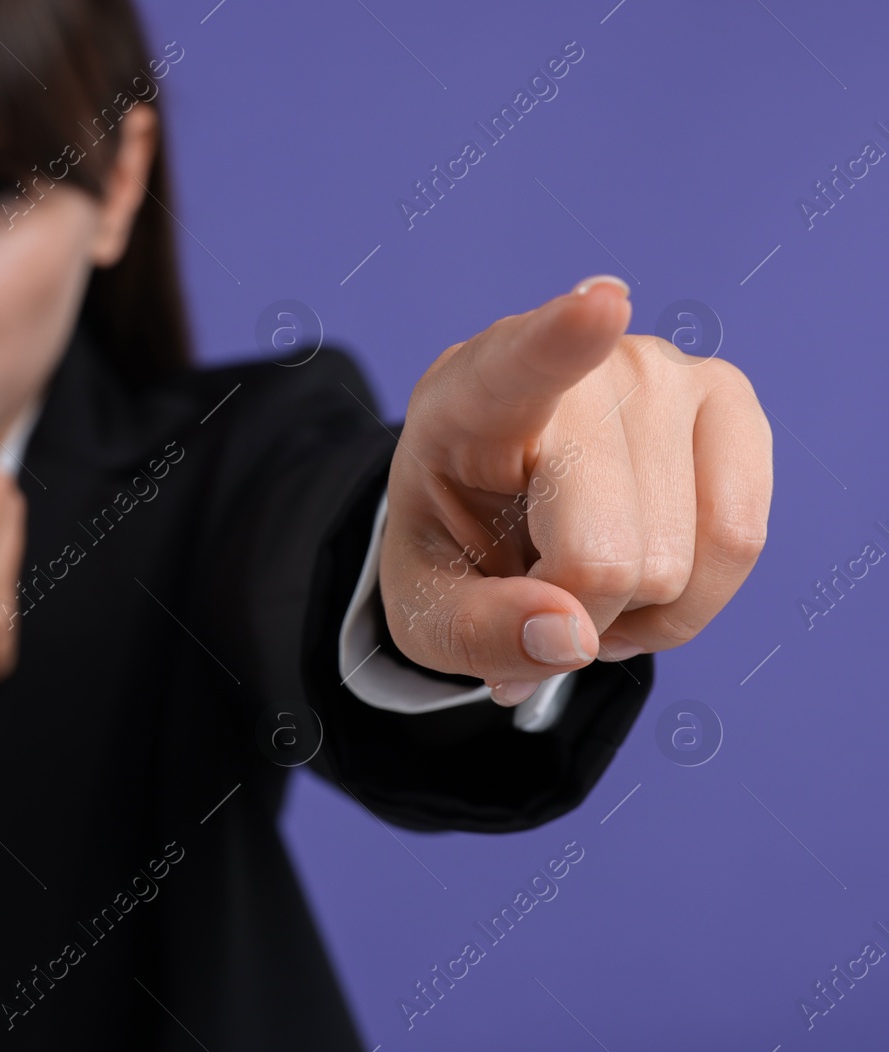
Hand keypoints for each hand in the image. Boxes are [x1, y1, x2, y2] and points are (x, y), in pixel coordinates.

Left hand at [378, 275, 771, 706]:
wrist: (495, 508)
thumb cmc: (456, 543)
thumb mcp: (424, 609)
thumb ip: (475, 631)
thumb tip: (571, 637)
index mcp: (471, 397)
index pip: (525, 363)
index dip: (565, 339)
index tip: (600, 302)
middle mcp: (581, 365)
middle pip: (605, 553)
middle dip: (574, 613)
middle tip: (534, 591)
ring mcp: (665, 373)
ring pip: (675, 562)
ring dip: (630, 611)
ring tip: (580, 576)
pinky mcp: (728, 403)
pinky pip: (737, 541)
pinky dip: (688, 600)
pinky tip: (639, 582)